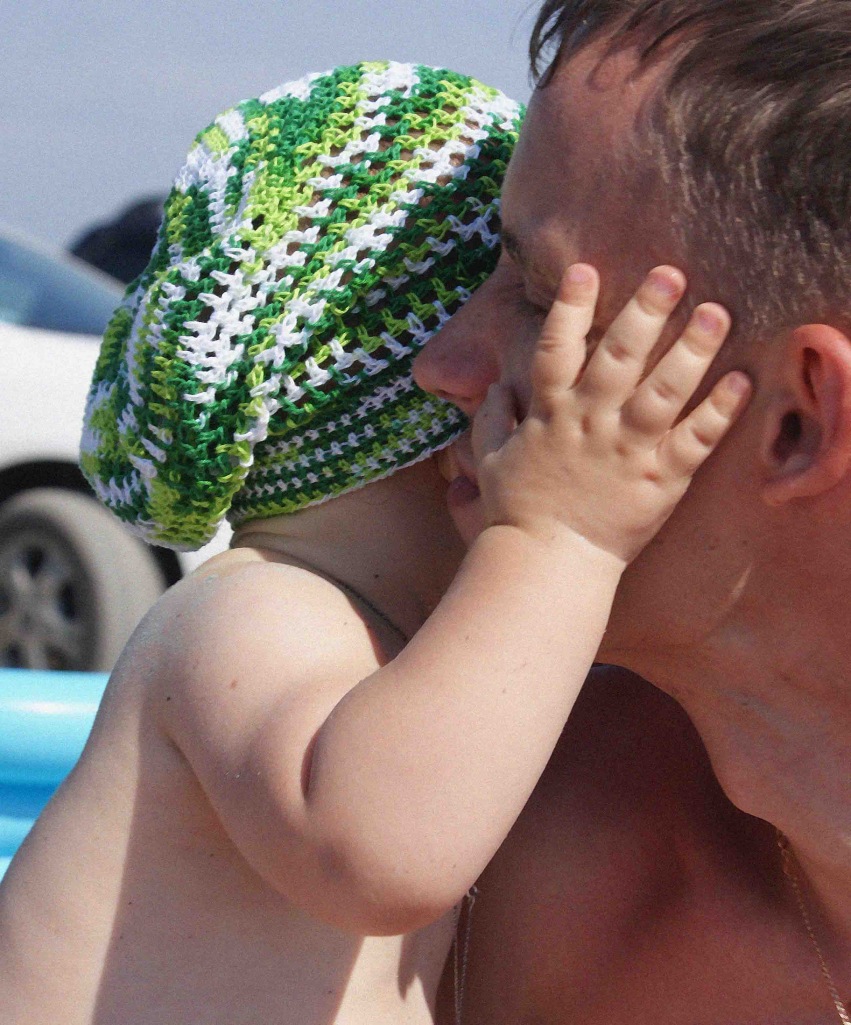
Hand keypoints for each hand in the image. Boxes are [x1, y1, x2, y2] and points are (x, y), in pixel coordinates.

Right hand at [472, 264, 750, 564]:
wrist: (548, 563)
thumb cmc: (517, 511)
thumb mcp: (490, 460)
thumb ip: (490, 419)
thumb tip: (495, 387)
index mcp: (550, 414)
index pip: (557, 348)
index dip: (571, 307)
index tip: (586, 270)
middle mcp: (591, 422)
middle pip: (620, 356)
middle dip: (645, 311)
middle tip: (670, 274)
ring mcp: (628, 450)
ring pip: (664, 390)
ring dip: (692, 350)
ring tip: (716, 313)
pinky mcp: (660, 480)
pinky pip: (694, 441)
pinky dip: (719, 411)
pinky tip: (741, 381)